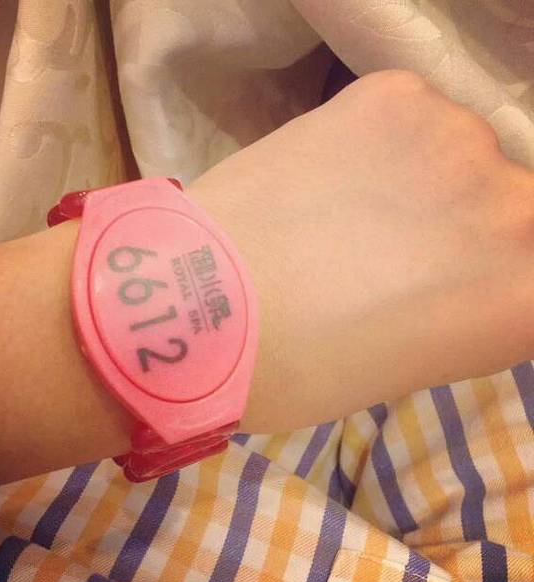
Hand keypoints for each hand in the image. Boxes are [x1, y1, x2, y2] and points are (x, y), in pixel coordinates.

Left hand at [187, 70, 533, 431]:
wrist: (197, 306)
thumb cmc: (299, 369)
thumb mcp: (404, 364)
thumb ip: (462, 312)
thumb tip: (460, 272)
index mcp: (525, 297)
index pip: (531, 273)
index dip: (487, 279)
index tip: (448, 284)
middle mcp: (516, 206)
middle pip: (509, 208)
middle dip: (460, 230)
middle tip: (392, 252)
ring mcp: (455, 139)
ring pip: (458, 156)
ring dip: (421, 180)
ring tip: (347, 210)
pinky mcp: (392, 96)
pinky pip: (409, 117)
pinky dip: (382, 144)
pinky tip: (329, 173)